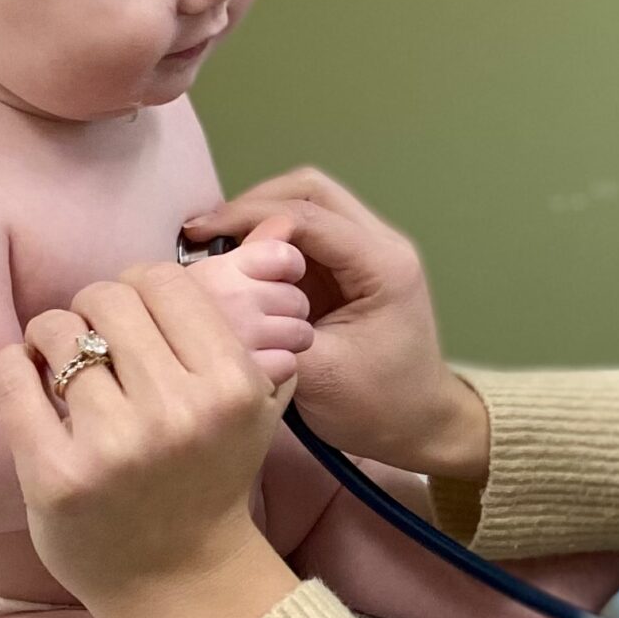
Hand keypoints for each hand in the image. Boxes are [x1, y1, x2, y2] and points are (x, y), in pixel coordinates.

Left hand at [0, 266, 298, 617]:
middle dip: (92, 307)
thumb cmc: (212, 482)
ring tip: (57, 359)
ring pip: (58, 332)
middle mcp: (176, 411)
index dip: (139, 285)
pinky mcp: (54, 475)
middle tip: (91, 336)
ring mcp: (113, 445)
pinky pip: (14, 381)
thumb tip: (258, 252)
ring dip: (50, 335)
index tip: (130, 313)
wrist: (180, 581)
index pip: (164, 282)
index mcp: (230, 386)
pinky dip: (12, 366)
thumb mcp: (254, 410)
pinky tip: (24, 375)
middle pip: (108, 298)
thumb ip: (249, 340)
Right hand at [182, 169, 490, 482]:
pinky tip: (239, 262)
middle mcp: (382, 245)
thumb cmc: (376, 406)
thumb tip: (218, 291)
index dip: (249, 216)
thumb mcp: (317, 372)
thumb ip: (271, 326)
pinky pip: (310, 234)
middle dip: (254, 204)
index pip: (309, 215)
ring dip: (262, 218)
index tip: (200, 236)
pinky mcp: (353, 268)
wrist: (418, 426)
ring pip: (310, 206)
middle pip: (312, 191)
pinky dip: (273, 240)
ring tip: (216, 244)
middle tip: (206, 232)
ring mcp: (370, 252)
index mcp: (382, 265)